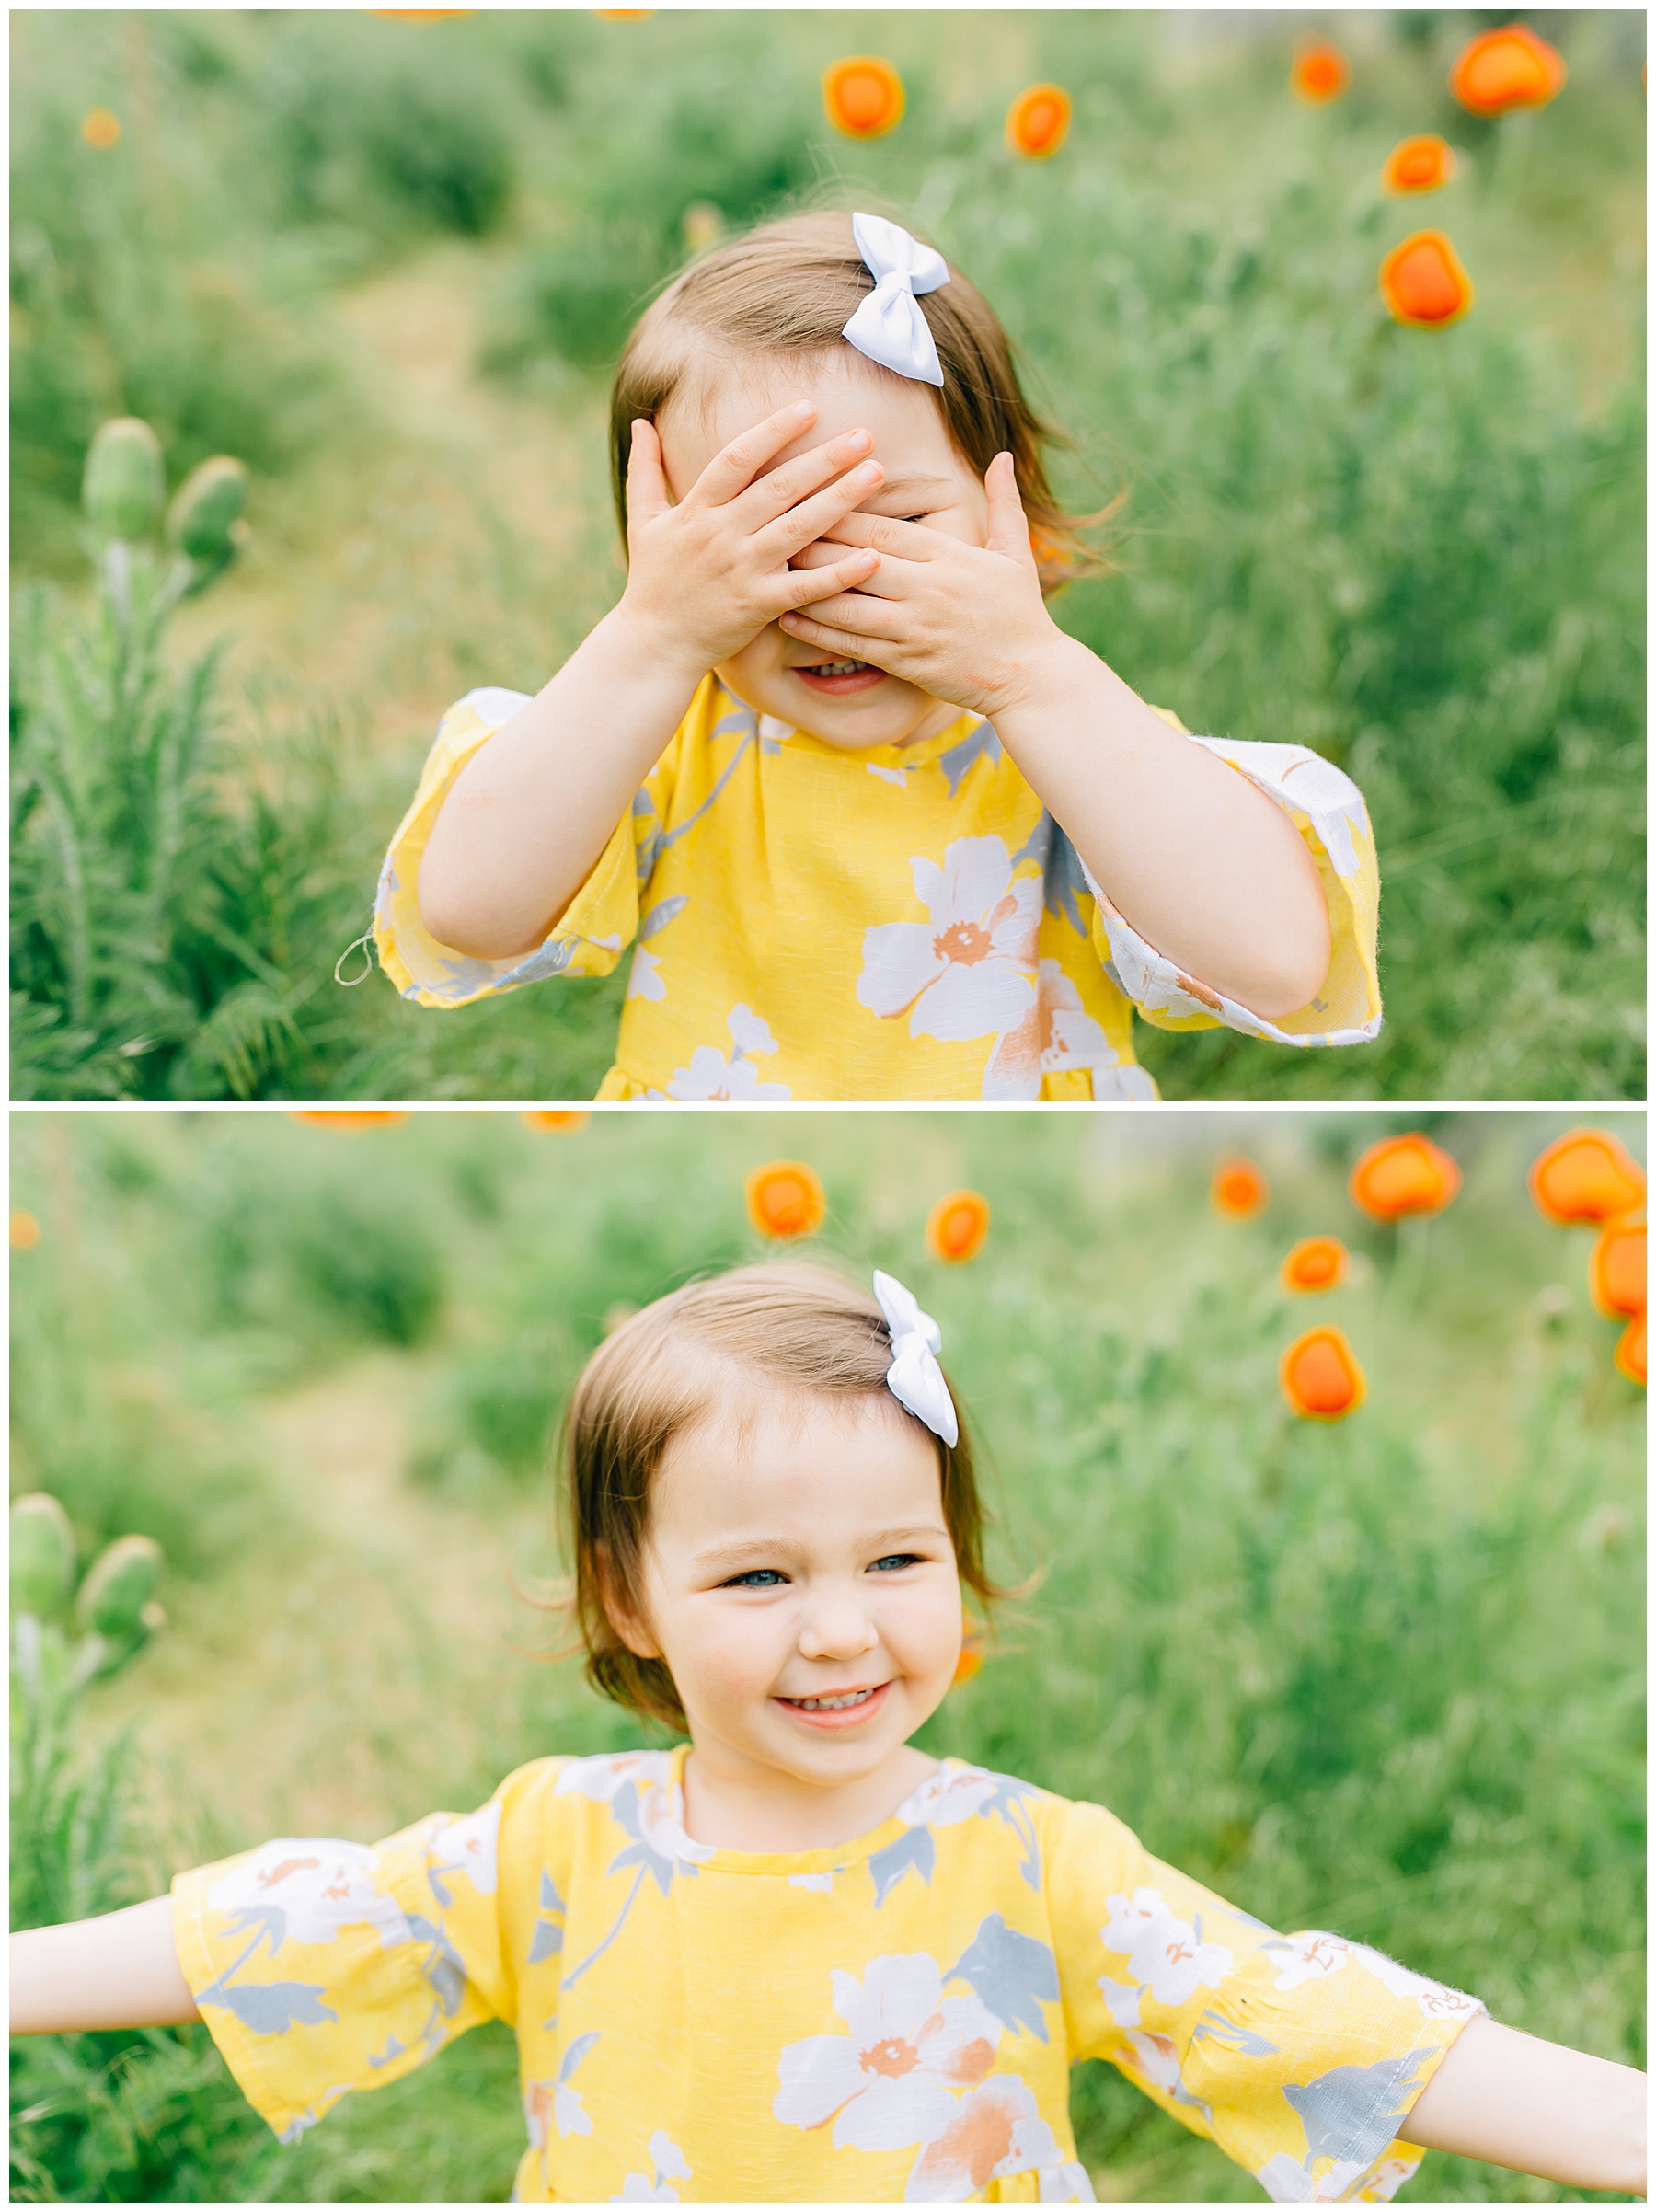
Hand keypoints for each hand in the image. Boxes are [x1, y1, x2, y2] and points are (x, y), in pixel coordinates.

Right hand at [617, 402, 884, 676]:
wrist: (654, 645)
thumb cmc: (652, 581)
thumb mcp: (642, 521)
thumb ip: (644, 469)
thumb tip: (639, 421)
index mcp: (696, 510)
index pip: (738, 458)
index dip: (773, 431)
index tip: (807, 408)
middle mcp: (721, 535)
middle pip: (779, 487)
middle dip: (824, 458)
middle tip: (864, 435)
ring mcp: (742, 571)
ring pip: (799, 529)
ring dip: (840, 499)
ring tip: (875, 473)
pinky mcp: (759, 606)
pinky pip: (805, 587)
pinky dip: (839, 573)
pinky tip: (871, 556)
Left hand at [778, 452, 1063, 719]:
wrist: (1031, 676)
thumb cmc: (1021, 613)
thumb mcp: (1017, 552)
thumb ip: (1005, 502)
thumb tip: (1004, 455)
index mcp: (947, 556)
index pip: (881, 527)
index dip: (838, 511)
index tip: (804, 494)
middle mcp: (926, 588)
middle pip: (854, 559)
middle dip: (810, 543)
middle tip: (769, 527)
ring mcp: (914, 627)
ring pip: (846, 603)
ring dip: (804, 588)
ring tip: (767, 573)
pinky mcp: (906, 662)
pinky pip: (852, 644)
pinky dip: (818, 632)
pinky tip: (789, 619)